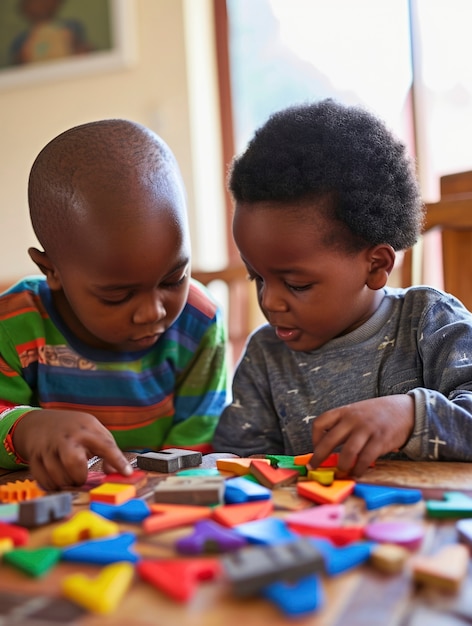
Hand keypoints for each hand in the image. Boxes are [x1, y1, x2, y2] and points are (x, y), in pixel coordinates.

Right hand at [13, 409, 132, 489]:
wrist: (40, 422)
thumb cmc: (74, 429)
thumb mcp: (93, 430)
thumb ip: (107, 449)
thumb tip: (115, 472)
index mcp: (86, 428)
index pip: (106, 445)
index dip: (117, 460)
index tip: (127, 474)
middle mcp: (67, 437)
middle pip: (74, 462)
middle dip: (79, 476)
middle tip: (81, 478)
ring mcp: (49, 447)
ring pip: (57, 475)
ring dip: (66, 483)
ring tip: (69, 478)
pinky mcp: (35, 457)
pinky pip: (44, 480)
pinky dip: (52, 486)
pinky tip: (57, 480)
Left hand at [309, 395, 414, 476]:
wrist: (405, 409)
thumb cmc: (376, 414)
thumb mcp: (356, 412)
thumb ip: (343, 426)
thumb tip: (328, 449)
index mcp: (344, 411)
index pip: (320, 423)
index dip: (314, 438)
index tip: (315, 448)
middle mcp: (352, 419)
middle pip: (329, 440)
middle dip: (319, 457)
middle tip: (314, 468)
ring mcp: (366, 429)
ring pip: (347, 452)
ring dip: (342, 466)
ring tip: (341, 473)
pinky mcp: (380, 440)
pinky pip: (365, 459)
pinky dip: (359, 469)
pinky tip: (357, 473)